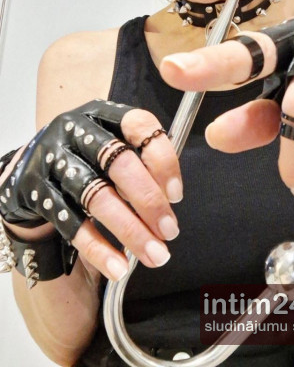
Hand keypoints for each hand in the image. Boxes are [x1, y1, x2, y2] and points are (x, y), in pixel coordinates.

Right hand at [0, 100, 180, 279]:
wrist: (29, 170)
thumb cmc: (87, 159)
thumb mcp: (113, 147)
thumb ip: (141, 164)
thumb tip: (170, 203)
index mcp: (104, 114)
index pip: (139, 125)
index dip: (162, 159)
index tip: (176, 195)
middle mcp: (77, 131)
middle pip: (119, 163)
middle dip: (149, 201)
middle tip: (170, 231)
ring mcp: (53, 160)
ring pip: (97, 197)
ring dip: (131, 230)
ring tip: (155, 254)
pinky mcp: (36, 191)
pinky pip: (71, 224)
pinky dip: (98, 248)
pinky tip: (119, 266)